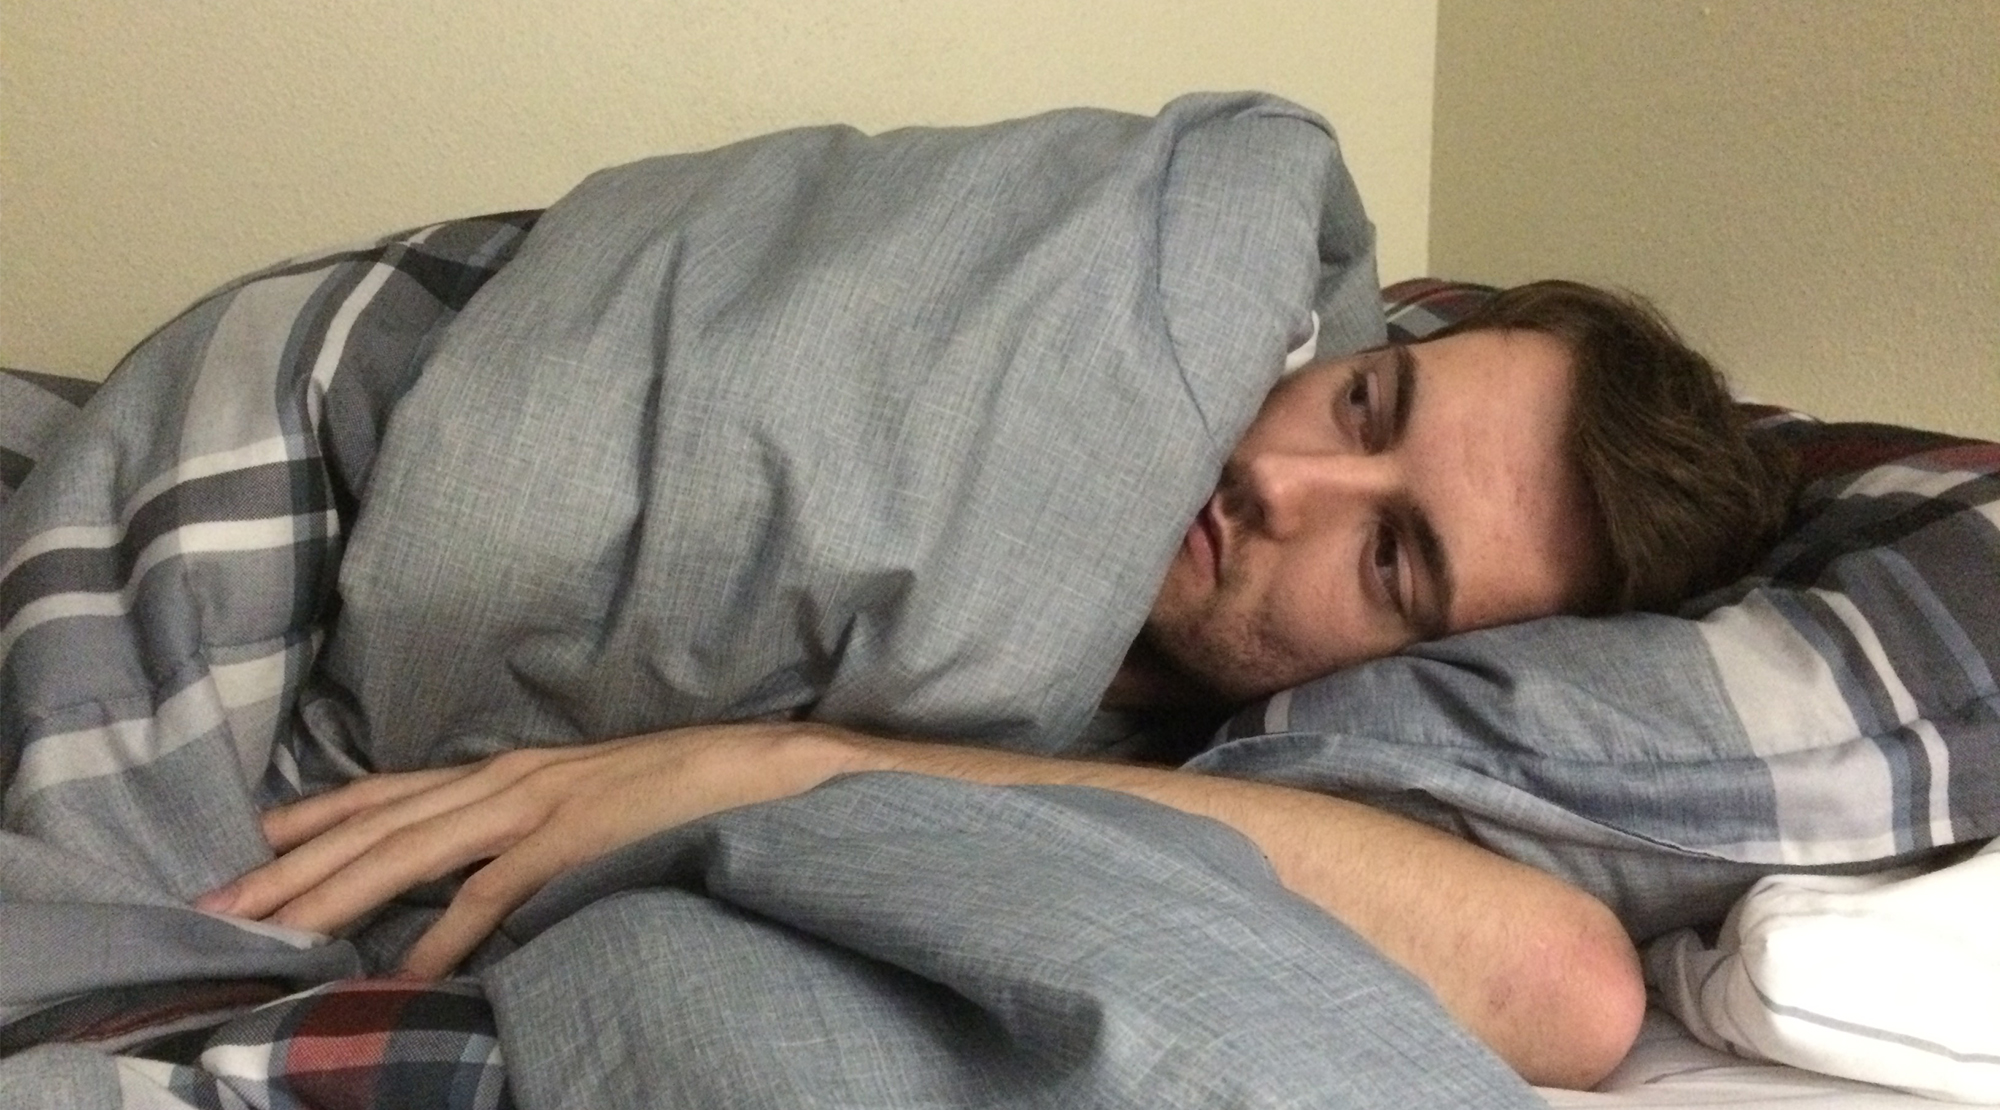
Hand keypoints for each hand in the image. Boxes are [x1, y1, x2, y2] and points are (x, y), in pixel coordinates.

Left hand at [196, 724, 848, 977]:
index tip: (242, 848)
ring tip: (270, 937)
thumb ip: (532, 829)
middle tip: (213, 908)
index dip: (313, 819)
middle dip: (289, 867)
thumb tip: (482, 875)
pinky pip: (496, 891)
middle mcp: (508, 778)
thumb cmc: (684, 788)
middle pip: (376, 824)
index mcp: (510, 770)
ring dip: (334, 896)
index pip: (388, 792)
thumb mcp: (590, 802)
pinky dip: (444, 935)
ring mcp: (541, 805)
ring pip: (412, 851)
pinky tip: (401, 974)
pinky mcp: (578, 838)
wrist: (768, 766)